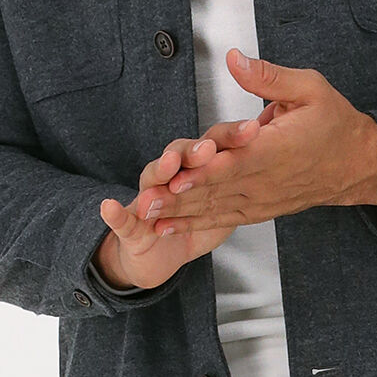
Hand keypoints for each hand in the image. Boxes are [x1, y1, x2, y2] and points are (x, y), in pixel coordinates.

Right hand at [92, 137, 241, 290]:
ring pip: (153, 182)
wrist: (147, 251)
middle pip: (181, 158)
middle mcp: (170, 177)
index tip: (253, 130)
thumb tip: (266, 125)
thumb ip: (244, 159)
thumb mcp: (230, 189)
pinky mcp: (131, 227)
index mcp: (196, 166)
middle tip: (209, 149)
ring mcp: (149, 199)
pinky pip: (124, 222)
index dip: (231, 138)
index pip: (214, 145)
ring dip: (160, 175)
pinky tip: (109, 209)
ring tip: (169, 169)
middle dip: (193, 153)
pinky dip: (117, 215)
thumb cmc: (187, 216)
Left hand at [138, 52, 376, 234]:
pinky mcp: (263, 209)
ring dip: (182, 214)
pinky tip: (171, 227)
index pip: (236, 162)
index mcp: (277, 148)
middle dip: (179, 198)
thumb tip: (234, 59)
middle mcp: (267, 179)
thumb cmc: (335, 124)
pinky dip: (198, 224)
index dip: (205, 171)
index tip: (176, 177)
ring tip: (148, 218)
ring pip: (218, 208)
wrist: (359, 164)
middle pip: (218, 190)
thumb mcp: (310, 88)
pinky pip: (226, 218)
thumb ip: (269, 77)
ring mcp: (264, 198)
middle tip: (145, 202)